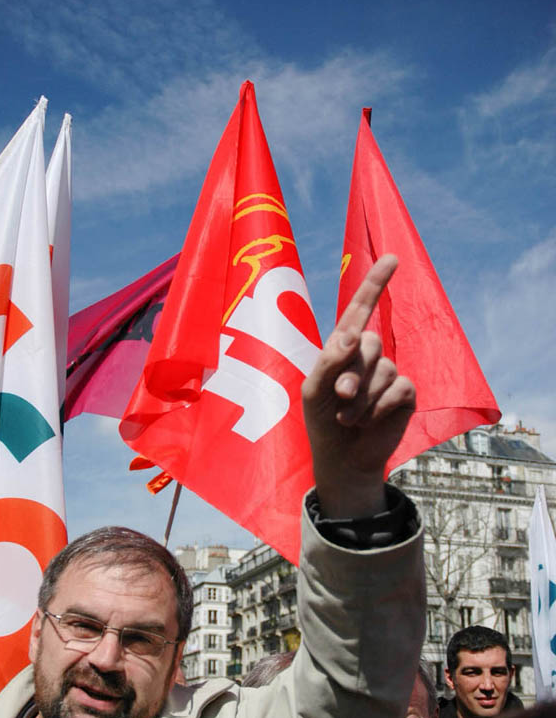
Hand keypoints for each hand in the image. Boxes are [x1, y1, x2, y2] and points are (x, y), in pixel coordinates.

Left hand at [301, 255, 414, 518]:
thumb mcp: (313, 390)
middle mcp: (368, 356)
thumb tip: (353, 333)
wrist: (340, 459)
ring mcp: (389, 374)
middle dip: (352, 373)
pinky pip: (399, 387)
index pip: (360, 309)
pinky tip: (369, 422)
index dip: (376, 284)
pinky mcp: (404, 395)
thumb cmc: (320, 422)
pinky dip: (380, 407)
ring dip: (361, 399)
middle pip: (369, 344)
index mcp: (343, 348)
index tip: (392, 258)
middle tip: (339, 397)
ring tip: (347, 418)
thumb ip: (329, 360)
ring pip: (383, 369)